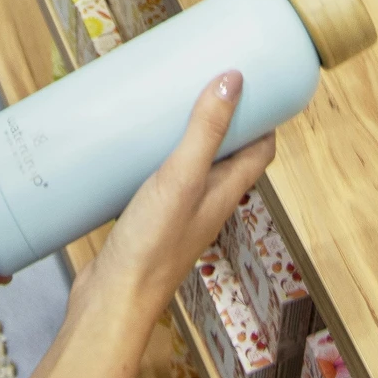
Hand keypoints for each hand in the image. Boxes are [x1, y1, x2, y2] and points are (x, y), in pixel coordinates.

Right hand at [78, 73, 274, 325]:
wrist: (113, 299)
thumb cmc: (153, 245)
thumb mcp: (182, 178)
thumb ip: (206, 131)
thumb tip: (234, 78)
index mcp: (225, 192)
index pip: (259, 150)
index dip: (264, 117)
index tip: (255, 82)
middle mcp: (207, 201)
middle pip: (227, 154)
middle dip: (223, 118)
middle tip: (205, 79)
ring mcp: (177, 212)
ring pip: (192, 165)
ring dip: (188, 135)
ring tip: (169, 102)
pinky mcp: (148, 218)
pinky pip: (160, 178)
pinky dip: (155, 155)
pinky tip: (133, 143)